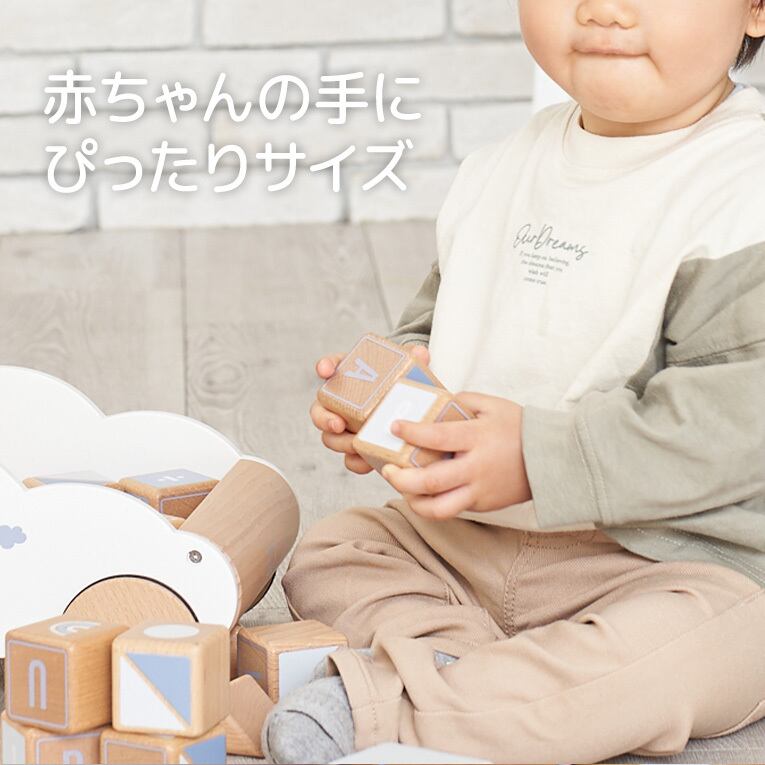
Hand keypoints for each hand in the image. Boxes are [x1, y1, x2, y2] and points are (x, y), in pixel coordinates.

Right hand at [309, 344, 430, 474]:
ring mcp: (346, 427)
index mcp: (349, 376)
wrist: (407, 404)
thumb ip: (412, 359)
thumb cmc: (400, 384)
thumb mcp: (407, 370)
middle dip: (324, 418)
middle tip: (339, 424)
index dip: (325, 366)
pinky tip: (367, 461)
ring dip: (340, 443)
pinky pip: (349, 459)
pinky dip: (357, 462)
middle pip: (319, 410)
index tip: (325, 370)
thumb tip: (420, 353)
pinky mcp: (358, 448)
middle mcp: (340, 402)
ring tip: (355, 445)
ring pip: (330, 438)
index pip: (331, 365)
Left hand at [381, 391, 530, 519]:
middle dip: (401, 478)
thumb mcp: (492, 405)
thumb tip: (433, 404)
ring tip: (403, 489)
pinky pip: (453, 509)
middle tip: (387, 470)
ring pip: (438, 509)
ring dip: (413, 501)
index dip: (412, 432)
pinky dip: (433, 503)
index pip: (437, 436)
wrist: (553, 458)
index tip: (395, 427)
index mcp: (477, 438)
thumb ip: (461, 401)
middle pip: (430, 481)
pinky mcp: (483, 505)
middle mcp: (476, 468)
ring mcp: (479, 491)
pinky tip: (423, 492)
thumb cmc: (519, 428)